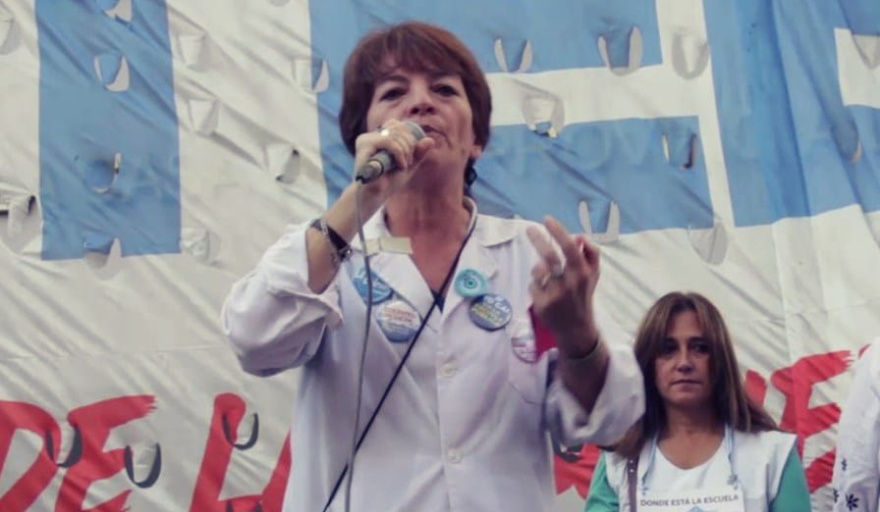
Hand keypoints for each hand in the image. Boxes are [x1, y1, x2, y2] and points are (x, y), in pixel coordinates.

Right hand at [352, 119, 434, 196]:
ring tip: (404, 166)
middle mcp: (370, 136)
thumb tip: (431, 139)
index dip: (408, 137)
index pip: (396, 124)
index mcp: (378, 138)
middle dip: (410, 145)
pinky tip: (401, 166)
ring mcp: (365, 140)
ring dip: (405, 150)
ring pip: (394, 134)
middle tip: (409, 163)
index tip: (410, 156)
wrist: (374, 198)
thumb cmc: (388, 182)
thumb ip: (418, 153)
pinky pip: (388, 141)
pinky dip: (399, 152)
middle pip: (397, 128)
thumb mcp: (408, 166)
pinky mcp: (364, 146)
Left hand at [527, 216, 600, 354]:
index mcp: (583, 273)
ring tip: (543, 273)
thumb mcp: (594, 274)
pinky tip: (544, 292)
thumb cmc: (583, 295)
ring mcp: (555, 295)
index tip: (547, 219)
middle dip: (538, 240)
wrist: (576, 327)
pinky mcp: (542, 305)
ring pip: (538, 271)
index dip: (558, 232)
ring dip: (538, 268)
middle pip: (549, 257)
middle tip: (530, 229)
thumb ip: (591, 253)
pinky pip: (533, 286)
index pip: (570, 248)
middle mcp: (570, 284)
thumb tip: (579, 236)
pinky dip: (536, 285)